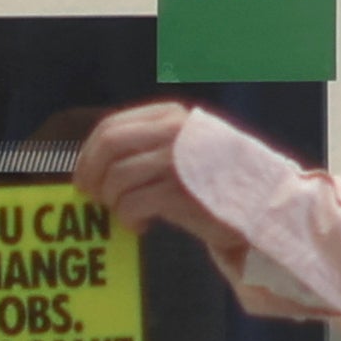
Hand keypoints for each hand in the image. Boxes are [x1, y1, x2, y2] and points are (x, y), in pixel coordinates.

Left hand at [73, 100, 225, 242]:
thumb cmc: (210, 182)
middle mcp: (173, 130)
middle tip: (93, 198)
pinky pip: (131, 204)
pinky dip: (128, 219)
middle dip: (91, 175)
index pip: (110, 127)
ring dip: (112, 202)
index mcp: (169, 115)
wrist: (257, 207)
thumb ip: (144, 145)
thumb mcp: (179, 148)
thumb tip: (91, 165)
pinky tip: (141, 225)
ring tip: (125, 214)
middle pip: (108, 146)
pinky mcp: (180, 192)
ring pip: (116, 177)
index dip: (88, 155)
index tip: (84, 178)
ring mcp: (178, 160)